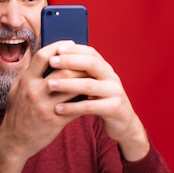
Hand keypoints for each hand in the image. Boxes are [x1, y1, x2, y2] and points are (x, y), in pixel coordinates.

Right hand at [0, 41, 84, 172]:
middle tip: (88, 61)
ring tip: (92, 77)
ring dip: (85, 81)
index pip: (43, 56)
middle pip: (63, 70)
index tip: (70, 45)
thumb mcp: (17, 89)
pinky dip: (85, 100)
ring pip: (73, 88)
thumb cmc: (17, 112)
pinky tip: (89, 96)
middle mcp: (34, 92)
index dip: (58, 47)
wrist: (14, 141)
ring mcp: (45, 107)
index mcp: (25, 81)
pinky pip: (75, 106)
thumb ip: (30, 73)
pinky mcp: (55, 121)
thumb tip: (46, 56)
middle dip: (78, 64)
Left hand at [45, 41, 149, 161]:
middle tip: (51, 62)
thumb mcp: (95, 84)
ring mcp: (114, 93)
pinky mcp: (114, 109)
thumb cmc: (102, 102)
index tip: (57, 49)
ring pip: (89, 85)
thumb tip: (56, 59)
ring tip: (50, 85)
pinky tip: (57, 109)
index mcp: (106, 69)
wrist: (123, 124)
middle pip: (91, 64)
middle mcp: (112, 77)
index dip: (74, 50)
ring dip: (67, 84)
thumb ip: (82, 74)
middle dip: (70, 61)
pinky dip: (72, 107)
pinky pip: (90, 106)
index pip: (91, 53)